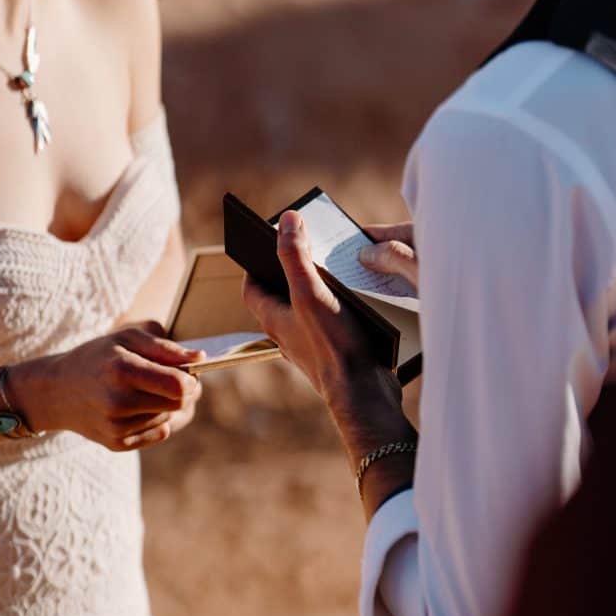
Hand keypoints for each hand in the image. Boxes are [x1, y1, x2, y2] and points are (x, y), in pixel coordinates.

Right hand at [13, 321, 202, 451]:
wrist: (57, 391)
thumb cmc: (97, 358)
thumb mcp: (127, 339)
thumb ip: (165, 348)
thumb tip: (200, 358)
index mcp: (122, 371)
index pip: (178, 386)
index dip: (191, 380)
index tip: (189, 372)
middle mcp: (118, 402)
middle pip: (178, 404)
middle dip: (183, 391)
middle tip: (171, 378)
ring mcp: (116, 427)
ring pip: (169, 417)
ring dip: (166, 405)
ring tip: (144, 390)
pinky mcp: (117, 444)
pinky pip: (158, 433)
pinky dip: (156, 420)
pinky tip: (138, 407)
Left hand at [242, 212, 414, 473]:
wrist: (363, 393)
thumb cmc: (333, 347)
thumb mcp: (310, 293)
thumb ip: (295, 256)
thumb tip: (285, 221)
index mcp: (274, 319)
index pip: (252, 288)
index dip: (255, 264)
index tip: (264, 244)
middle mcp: (288, 333)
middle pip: (280, 296)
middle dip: (289, 272)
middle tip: (304, 249)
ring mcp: (312, 345)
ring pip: (306, 310)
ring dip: (316, 289)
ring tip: (333, 268)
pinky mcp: (336, 352)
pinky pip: (329, 324)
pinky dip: (337, 308)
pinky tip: (358, 300)